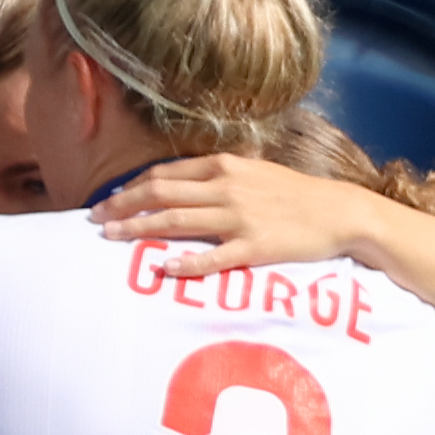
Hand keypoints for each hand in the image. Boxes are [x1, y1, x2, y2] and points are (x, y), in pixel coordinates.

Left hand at [91, 150, 386, 277]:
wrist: (339, 212)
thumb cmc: (296, 195)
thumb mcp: (255, 173)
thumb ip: (221, 177)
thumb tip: (185, 185)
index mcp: (225, 166)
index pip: (165, 173)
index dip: (132, 186)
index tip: (109, 200)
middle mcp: (226, 187)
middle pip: (161, 193)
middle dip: (123, 205)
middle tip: (95, 219)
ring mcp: (239, 217)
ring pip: (176, 221)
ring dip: (138, 229)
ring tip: (111, 237)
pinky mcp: (253, 247)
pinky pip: (212, 257)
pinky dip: (184, 263)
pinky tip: (162, 268)